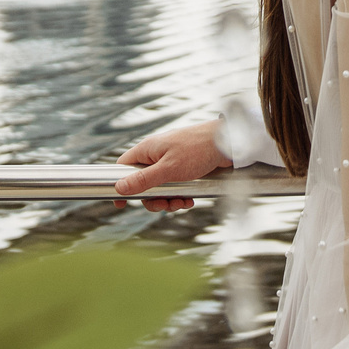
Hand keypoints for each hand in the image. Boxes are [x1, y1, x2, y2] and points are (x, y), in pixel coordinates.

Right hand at [113, 120, 229, 210]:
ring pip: (160, 187)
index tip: (121, 203)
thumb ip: (144, 179)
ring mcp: (170, 161)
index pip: (123, 167)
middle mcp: (156, 155)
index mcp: (147, 150)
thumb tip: (119, 188)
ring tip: (182, 203)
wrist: (228, 142)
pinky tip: (190, 199)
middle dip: (153, 199)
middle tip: (164, 206)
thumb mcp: (168, 169)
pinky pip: (175, 186)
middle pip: (142, 183)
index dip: (120, 185)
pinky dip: (180, 195)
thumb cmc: (198, 150)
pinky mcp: (184, 168)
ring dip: (169, 199)